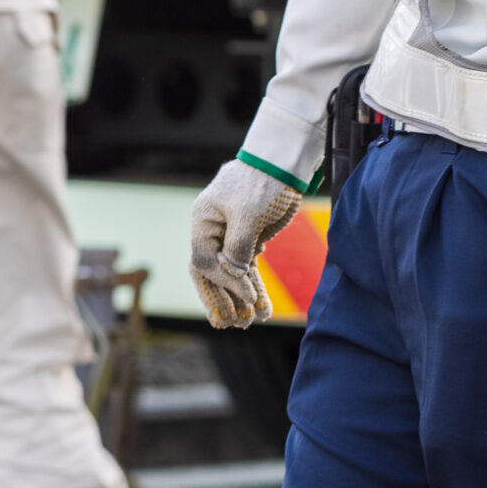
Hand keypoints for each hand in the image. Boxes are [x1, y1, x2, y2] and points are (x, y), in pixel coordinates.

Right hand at [188, 160, 301, 328]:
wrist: (283, 164)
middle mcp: (213, 230)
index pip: (203, 261)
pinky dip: (254, 286)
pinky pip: (247, 267)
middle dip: (224, 297)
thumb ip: (238, 246)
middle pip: (212, 272)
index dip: (222, 281)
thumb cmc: (261, 183)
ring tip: (252, 322)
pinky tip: (261, 306)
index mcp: (203, 221)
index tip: (245, 295)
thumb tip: (235, 274)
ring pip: (231, 272)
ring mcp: (231, 235)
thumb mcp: (248, 215)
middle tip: (236, 323)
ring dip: (241, 297)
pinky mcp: (250, 238)